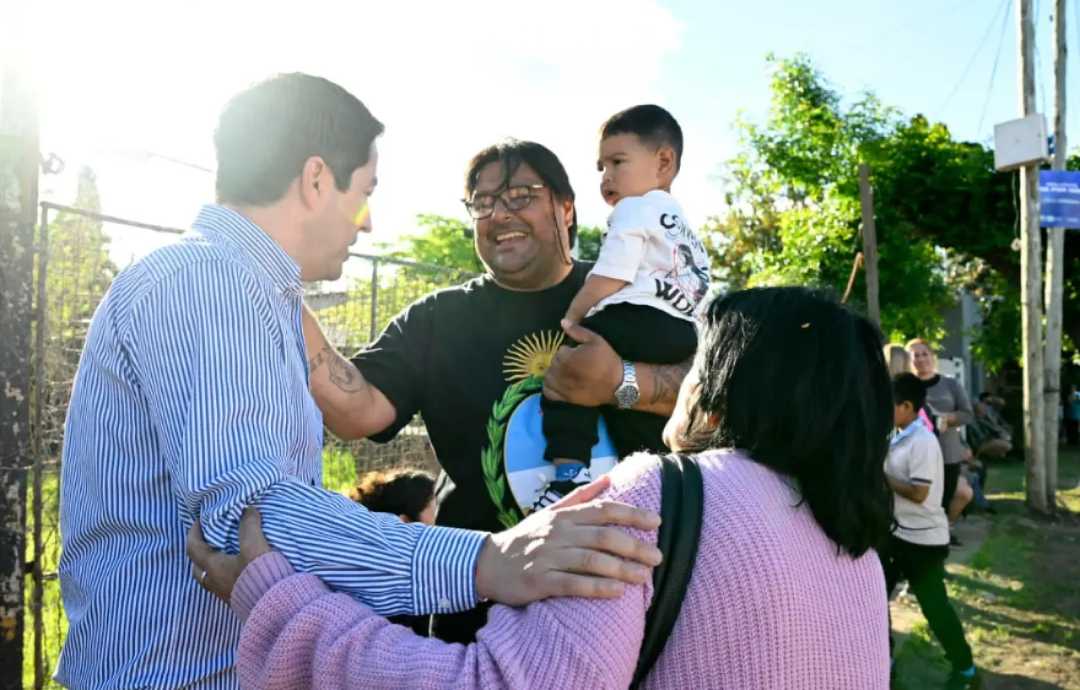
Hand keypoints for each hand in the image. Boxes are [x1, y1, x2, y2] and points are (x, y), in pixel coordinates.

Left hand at [186, 508, 273, 602]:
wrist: (276, 607)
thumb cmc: (260, 575)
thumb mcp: (254, 545)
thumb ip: (249, 525)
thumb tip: (246, 510)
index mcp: (213, 567)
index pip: (193, 547)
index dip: (194, 532)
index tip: (200, 519)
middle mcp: (214, 582)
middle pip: (197, 566)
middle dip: (200, 551)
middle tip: (209, 538)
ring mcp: (225, 594)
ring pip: (210, 576)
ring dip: (213, 563)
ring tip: (225, 552)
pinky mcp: (237, 600)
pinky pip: (223, 583)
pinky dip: (226, 572)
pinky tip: (239, 568)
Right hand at [475, 475, 661, 605]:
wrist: (488, 563)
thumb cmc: (526, 538)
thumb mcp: (550, 513)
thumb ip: (581, 497)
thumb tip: (609, 479)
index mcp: (563, 516)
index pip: (603, 510)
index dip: (632, 514)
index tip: (657, 522)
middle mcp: (558, 533)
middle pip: (603, 536)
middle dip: (634, 545)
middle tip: (658, 556)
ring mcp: (548, 557)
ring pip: (591, 561)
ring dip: (621, 568)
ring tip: (644, 577)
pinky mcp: (540, 581)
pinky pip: (573, 584)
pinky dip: (597, 587)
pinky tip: (618, 592)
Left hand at [543, 322, 620, 405]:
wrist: (618, 383)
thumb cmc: (607, 360)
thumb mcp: (595, 340)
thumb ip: (577, 331)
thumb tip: (562, 322)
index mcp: (567, 358)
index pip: (559, 352)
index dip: (568, 352)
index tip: (577, 354)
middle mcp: (562, 373)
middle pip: (553, 364)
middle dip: (561, 362)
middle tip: (574, 364)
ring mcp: (563, 387)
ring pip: (548, 377)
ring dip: (554, 374)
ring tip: (566, 373)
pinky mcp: (566, 398)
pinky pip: (548, 392)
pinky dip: (549, 387)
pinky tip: (558, 384)